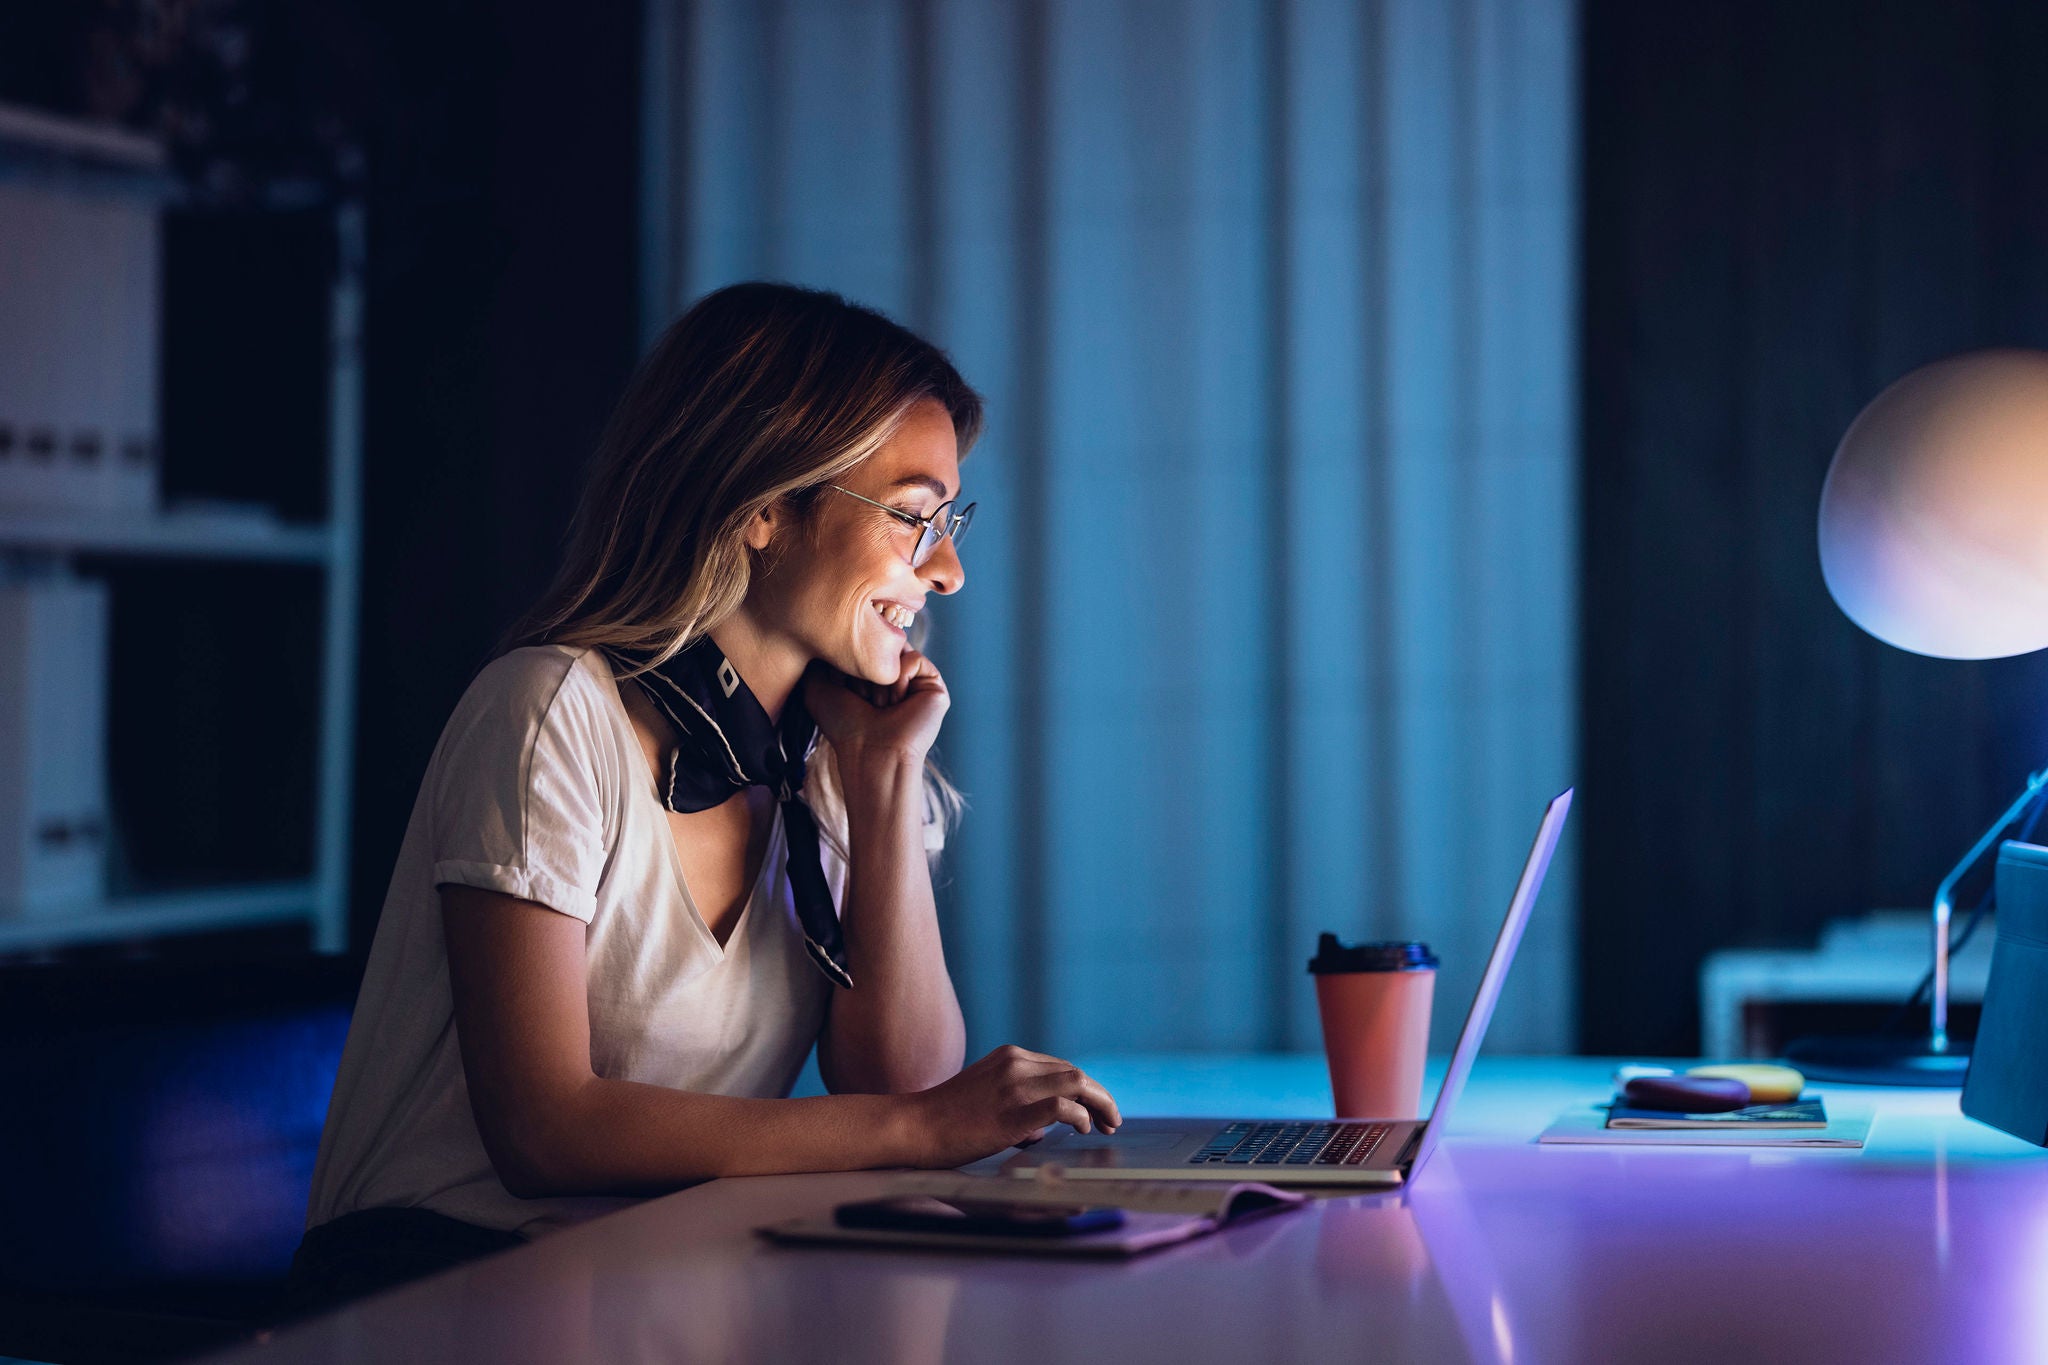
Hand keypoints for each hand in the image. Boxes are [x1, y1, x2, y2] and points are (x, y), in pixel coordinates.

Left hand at [803, 649, 949, 770]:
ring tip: (880, 706)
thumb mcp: (818, 687)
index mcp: (872, 677)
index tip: (843, 684)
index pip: (863, 644)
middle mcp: (894, 677)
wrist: (871, 752)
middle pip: (881, 644)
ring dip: (882, 678)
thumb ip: (822, 656)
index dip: (850, 659)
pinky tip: (897, 704)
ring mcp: (915, 682)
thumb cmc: (844, 726)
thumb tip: (834, 632)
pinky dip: (900, 679)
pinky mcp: (934, 686)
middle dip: (866, 667)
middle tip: (862, 698)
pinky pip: (915, 659)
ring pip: (897, 651)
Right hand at [901, 1045, 1121, 1167]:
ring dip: (1100, 1104)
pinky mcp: (1012, 1113)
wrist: (914, 1127)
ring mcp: (1014, 1086)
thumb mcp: (984, 1096)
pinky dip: (1080, 1116)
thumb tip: (1042, 1129)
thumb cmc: (946, 1120)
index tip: (1097, 1110)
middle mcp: (1016, 1064)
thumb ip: (1015, 1103)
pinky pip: (1061, 1107)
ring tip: (1108, 1125)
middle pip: (1075, 1073)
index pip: (1062, 1068)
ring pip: (1076, 1083)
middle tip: (1113, 1120)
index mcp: (1010, 1057)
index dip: (1086, 1088)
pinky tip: (1082, 1129)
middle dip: (1100, 1096)